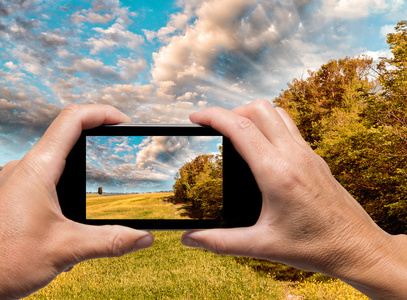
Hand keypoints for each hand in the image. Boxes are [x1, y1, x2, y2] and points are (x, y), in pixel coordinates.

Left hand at [0, 105, 153, 298]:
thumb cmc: (3, 260)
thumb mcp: (66, 249)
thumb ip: (110, 241)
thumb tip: (145, 237)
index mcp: (38, 169)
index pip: (73, 120)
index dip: (103, 113)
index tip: (125, 122)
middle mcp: (25, 168)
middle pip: (67, 137)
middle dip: (98, 145)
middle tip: (120, 156)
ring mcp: (17, 181)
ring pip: (57, 162)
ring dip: (82, 173)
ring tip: (98, 195)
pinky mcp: (14, 196)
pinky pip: (45, 180)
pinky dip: (66, 190)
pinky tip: (70, 219)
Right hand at [181, 100, 406, 298]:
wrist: (358, 248)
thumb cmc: (315, 247)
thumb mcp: (262, 247)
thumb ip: (220, 242)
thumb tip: (189, 239)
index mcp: (277, 173)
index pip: (240, 128)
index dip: (212, 116)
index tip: (195, 117)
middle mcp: (294, 156)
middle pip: (259, 109)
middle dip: (231, 110)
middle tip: (214, 127)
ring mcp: (308, 154)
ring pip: (276, 113)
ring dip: (252, 114)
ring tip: (235, 131)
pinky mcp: (315, 158)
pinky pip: (289, 127)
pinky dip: (269, 125)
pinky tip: (261, 147)